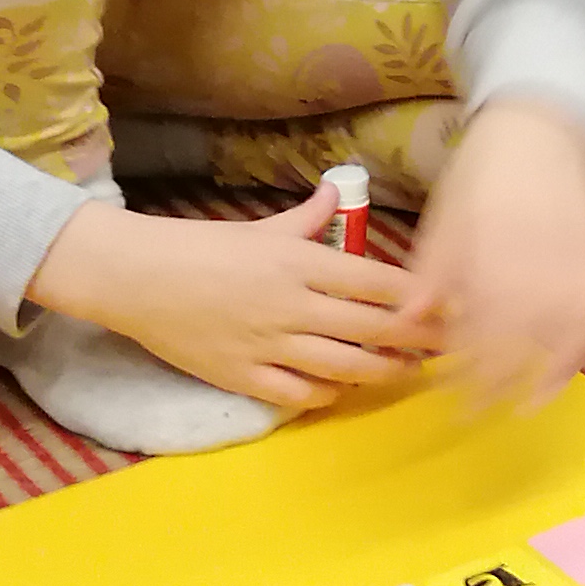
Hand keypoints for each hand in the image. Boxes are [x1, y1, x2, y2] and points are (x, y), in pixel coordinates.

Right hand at [26, 196, 422, 406]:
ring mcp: (270, 345)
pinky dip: (330, 393)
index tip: (446, 305)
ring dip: (384, 371)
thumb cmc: (201, 247)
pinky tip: (344, 387)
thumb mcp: (260, 227)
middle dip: (417, 339)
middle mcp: (294, 305)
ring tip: (408, 370)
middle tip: (444, 344)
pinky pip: (301, 393)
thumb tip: (337, 192)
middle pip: (374, 328)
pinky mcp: (245, 376)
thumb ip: (308, 218)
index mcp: (301, 262)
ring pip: (346, 367)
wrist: (138, 278)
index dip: (420, 298)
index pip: (379, 283)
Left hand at [405, 97, 584, 414]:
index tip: (444, 393)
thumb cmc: (479, 177)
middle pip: (513, 342)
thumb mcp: (440, 223)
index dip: (460, 368)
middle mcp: (533, 264)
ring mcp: (572, 265)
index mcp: (486, 254)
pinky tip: (559, 378)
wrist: (537, 133)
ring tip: (516, 405)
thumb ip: (427, 278)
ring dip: (534, 376)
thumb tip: (402, 327)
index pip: (473, 329)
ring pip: (556, 337)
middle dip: (491, 383)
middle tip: (471, 411)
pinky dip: (578, 354)